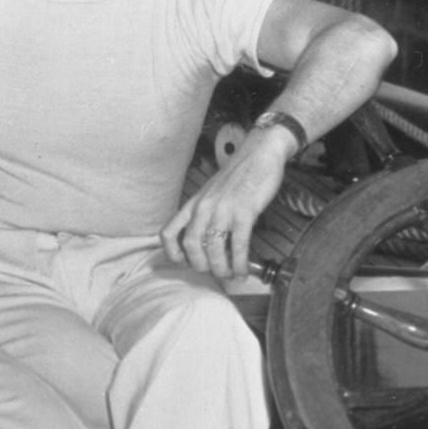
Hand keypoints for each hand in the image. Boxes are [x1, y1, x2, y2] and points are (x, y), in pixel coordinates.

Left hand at [160, 131, 289, 279]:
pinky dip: (240, 262)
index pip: (168, 233)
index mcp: (193, 204)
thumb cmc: (237, 177)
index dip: (172, 253)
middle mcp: (203, 207)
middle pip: (191, 246)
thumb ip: (204, 215)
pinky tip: (244, 270)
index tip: (185, 262)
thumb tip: (207, 244)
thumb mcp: (211, 194)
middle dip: (202, 266)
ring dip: (221, 268)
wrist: (259, 153)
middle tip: (214, 272)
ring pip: (214, 248)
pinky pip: (238, 244)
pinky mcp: (244, 211)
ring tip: (231, 275)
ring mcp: (223, 209)